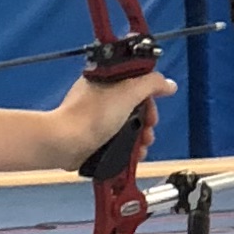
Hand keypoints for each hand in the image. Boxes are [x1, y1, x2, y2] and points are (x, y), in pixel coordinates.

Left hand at [37, 65, 175, 167]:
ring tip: (142, 145)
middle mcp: (102, 96)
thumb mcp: (128, 91)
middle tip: (148, 128)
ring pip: (128, 124)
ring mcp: (97, 117)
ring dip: (141, 136)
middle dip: (147, 119)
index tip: (153, 105)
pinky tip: (134, 154)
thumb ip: (151, 84)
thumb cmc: (89, 116)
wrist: (66, 143)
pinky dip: (129, 147)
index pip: (137, 80)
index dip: (149, 94)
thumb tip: (167, 84)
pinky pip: (118, 140)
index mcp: (107, 78)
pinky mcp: (95, 137)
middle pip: (135, 105)